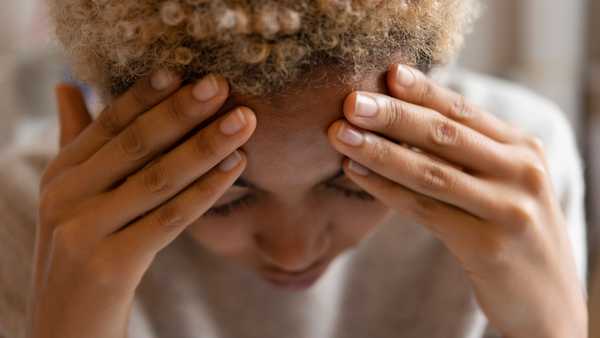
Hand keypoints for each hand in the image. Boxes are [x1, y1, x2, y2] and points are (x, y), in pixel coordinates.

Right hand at [28, 72, 255, 337]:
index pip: (109, 123)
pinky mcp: (111, 263)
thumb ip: (76, 140)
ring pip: (158, 178)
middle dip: (183, 112)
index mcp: (61, 173)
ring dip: (206, 147)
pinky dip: (206, 190)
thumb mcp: (72, 194)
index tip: (184, 72)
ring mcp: (84, 230)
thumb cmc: (82, 250)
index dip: (147, 95)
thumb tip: (70, 85)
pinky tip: (236, 168)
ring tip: (244, 122)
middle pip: (136, 144)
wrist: (67, 325)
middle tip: (223, 86)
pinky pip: (170, 219)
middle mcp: (66, 196)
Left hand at [327, 64, 586, 337]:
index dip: (424, 91)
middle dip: (393, 116)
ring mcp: (508, 208)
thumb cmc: (512, 231)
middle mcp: (522, 172)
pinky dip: (386, 190)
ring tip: (341, 136)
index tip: (388, 73)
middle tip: (351, 102)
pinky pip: (425, 210)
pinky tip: (357, 173)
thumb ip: (470, 152)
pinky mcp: (488, 246)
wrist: (548, 299)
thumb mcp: (504, 183)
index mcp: (524, 149)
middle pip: (445, 135)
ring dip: (380, 151)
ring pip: (431, 171)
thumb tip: (403, 119)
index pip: (465, 111)